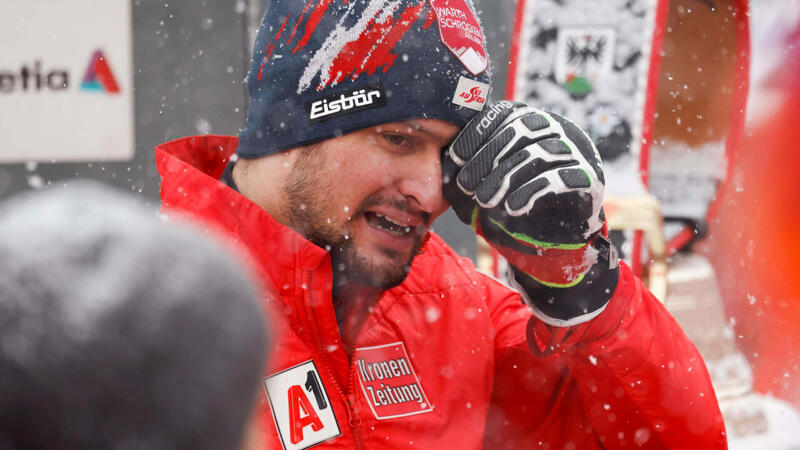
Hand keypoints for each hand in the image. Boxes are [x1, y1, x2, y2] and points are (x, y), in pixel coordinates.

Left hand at [443, 101, 617, 324]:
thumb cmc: (511, 209)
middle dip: (486, 159)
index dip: (474, 136)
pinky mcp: (588, 180)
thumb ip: (464, 175)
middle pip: (520, 130)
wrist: (550, 245)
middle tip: (466, 188)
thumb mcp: (480, 188)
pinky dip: (532, 192)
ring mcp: (576, 152)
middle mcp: (556, 130)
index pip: (501, 115)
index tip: (453, 161)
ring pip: (539, 153)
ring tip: (486, 201)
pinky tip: (513, 208)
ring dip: (506, 177)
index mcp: (529, 122)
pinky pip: (560, 178)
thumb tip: (442, 168)